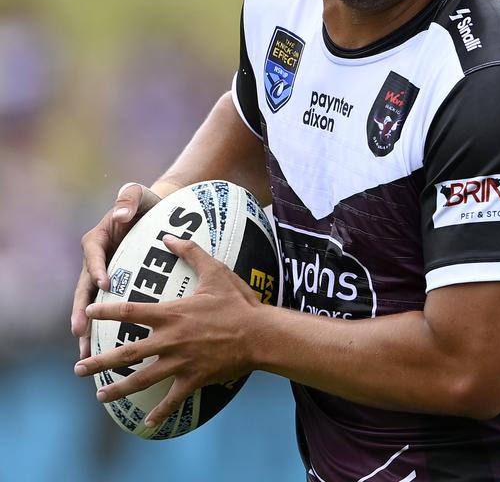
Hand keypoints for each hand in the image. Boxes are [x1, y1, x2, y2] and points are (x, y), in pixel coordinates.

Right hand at [70, 182, 160, 358]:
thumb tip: (122, 214)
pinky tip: (107, 350)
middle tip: (80, 332)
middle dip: (82, 311)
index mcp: (98, 239)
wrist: (157, 214)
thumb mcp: (138, 194)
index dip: (97, 269)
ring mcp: (104, 276)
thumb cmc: (147, 203)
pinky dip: (105, 328)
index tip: (105, 284)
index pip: (94, 254)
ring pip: (92, 305)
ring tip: (87, 352)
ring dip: (88, 329)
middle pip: (85, 288)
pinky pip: (108, 309)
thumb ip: (129, 198)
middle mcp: (96, 260)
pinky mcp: (116, 287)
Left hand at [73, 235, 264, 427]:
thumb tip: (168, 237)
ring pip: (141, 380)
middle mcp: (170, 340)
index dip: (106, 312)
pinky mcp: (194, 379)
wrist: (259, 334)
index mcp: (171, 313)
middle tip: (79, 368)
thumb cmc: (238, 301)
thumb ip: (191, 253)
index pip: (130, 311)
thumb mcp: (216, 272)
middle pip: (126, 353)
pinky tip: (147, 423)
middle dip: (99, 362)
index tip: (88, 312)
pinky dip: (160, 412)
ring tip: (99, 395)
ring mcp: (180, 362)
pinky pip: (172, 399)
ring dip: (118, 389)